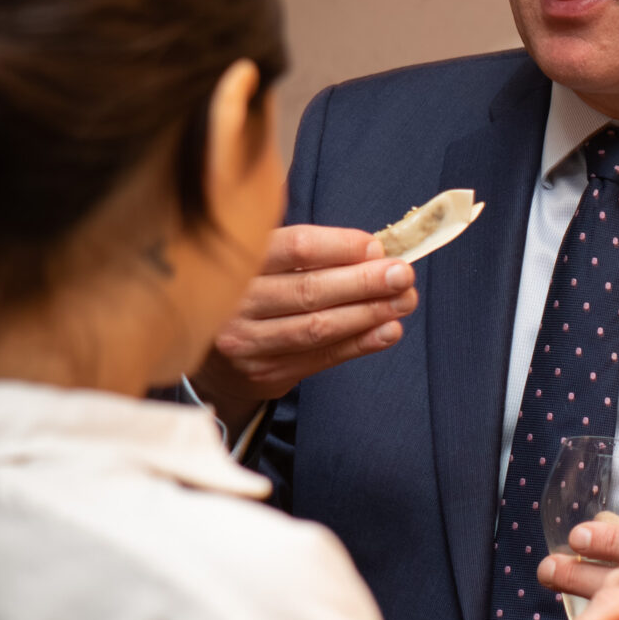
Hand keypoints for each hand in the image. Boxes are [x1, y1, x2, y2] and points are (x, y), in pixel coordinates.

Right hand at [204, 227, 418, 416]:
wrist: (214, 357)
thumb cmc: (252, 295)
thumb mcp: (264, 262)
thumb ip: (308, 254)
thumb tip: (374, 249)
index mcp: (238, 261)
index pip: (294, 247)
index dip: (340, 245)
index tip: (377, 246)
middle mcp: (236, 302)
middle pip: (310, 289)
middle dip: (364, 281)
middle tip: (403, 274)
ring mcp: (248, 342)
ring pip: (318, 326)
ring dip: (369, 313)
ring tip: (404, 301)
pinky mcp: (265, 373)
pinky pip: (321, 357)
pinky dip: (360, 344)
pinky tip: (388, 331)